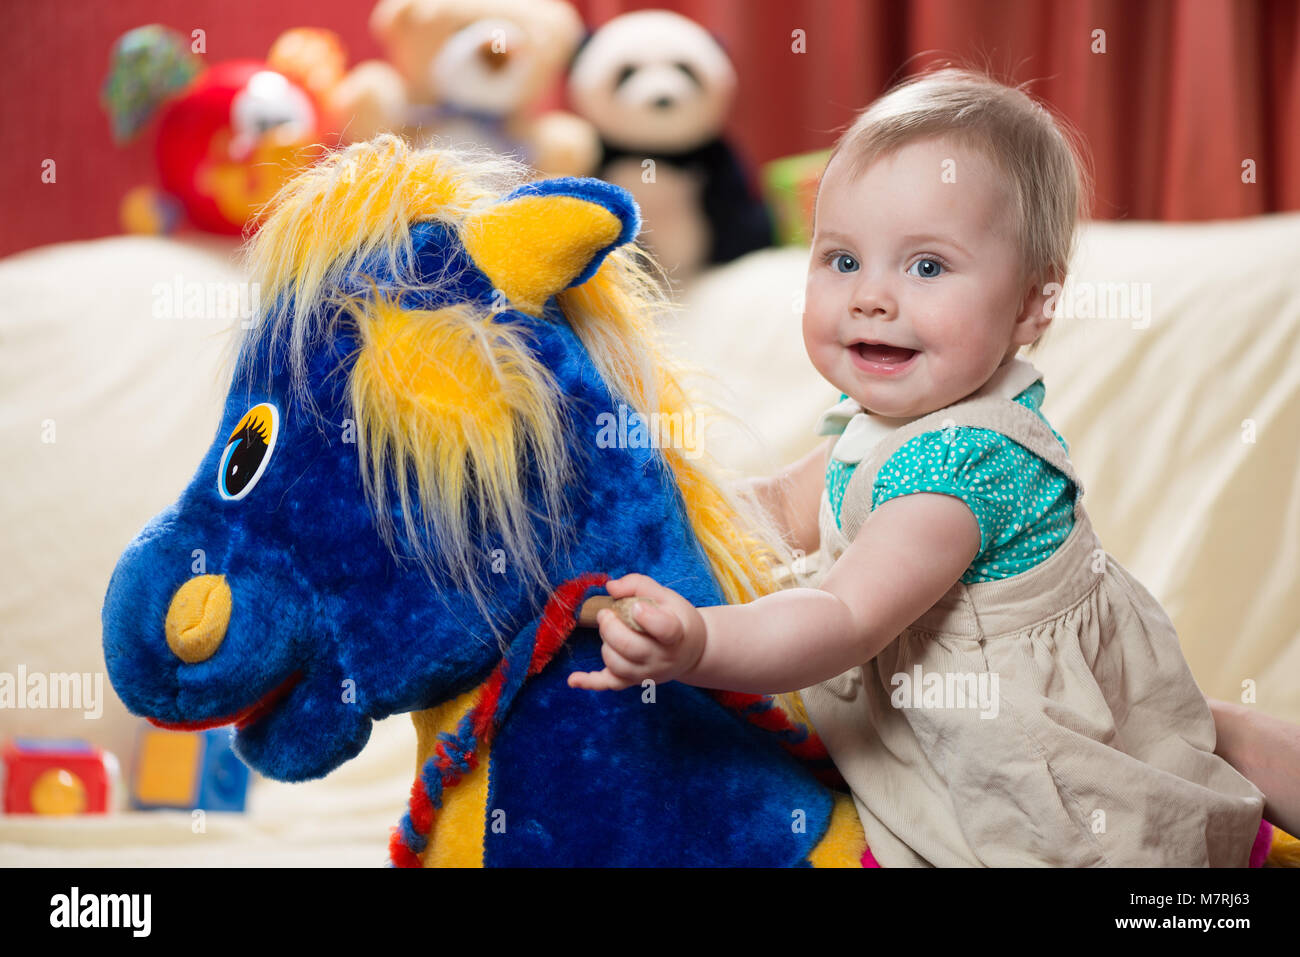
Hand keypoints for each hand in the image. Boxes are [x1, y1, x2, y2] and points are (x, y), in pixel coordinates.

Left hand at [567, 574, 707, 691]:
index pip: (665, 630)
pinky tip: (574, 679)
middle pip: (632, 648)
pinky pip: (609, 684)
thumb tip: (611, 587)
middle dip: (611, 628)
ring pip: (617, 665)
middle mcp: (662, 658)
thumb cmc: (677, 618)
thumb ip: (639, 585)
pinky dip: (590, 682)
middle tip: (605, 614)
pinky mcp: (634, 681)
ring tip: (609, 629)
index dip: (648, 618)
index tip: (635, 607)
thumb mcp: (666, 596)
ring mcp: (647, 673)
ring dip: (606, 645)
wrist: (691, 650)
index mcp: (676, 634)